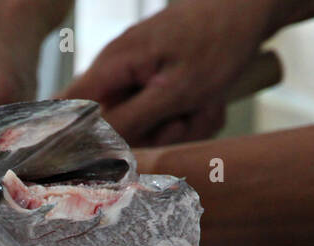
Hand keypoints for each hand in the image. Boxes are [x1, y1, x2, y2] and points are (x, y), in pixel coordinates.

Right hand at [59, 0, 277, 144]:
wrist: (246, 9)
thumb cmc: (215, 42)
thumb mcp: (176, 91)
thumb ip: (130, 120)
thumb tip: (92, 148)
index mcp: (112, 65)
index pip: (67, 108)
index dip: (72, 139)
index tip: (97, 162)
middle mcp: (116, 70)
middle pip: (111, 126)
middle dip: (152, 135)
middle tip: (185, 121)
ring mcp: (135, 76)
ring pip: (142, 125)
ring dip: (177, 128)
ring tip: (202, 108)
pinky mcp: (154, 82)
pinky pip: (160, 115)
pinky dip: (186, 117)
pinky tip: (205, 105)